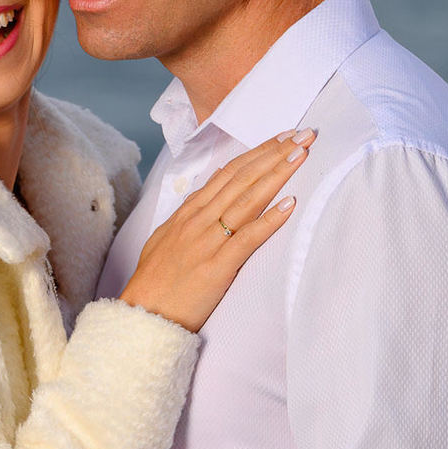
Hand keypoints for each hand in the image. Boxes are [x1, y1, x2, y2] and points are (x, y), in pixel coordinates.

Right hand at [120, 128, 314, 331]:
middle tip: (303, 135)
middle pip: (242, 178)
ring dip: (277, 174)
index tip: (282, 137)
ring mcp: (207, 241)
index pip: (229, 172)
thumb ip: (189, 213)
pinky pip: (247, 238)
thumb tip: (207, 190)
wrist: (144, 313)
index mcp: (189, 212)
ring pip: (247, 200)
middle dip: (275, 154)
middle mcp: (199, 220)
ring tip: (301, 156)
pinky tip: (290, 203)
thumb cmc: (156, 280)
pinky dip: (270, 219)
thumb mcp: (167, 237)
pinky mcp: (217, 266)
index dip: (258, 152)